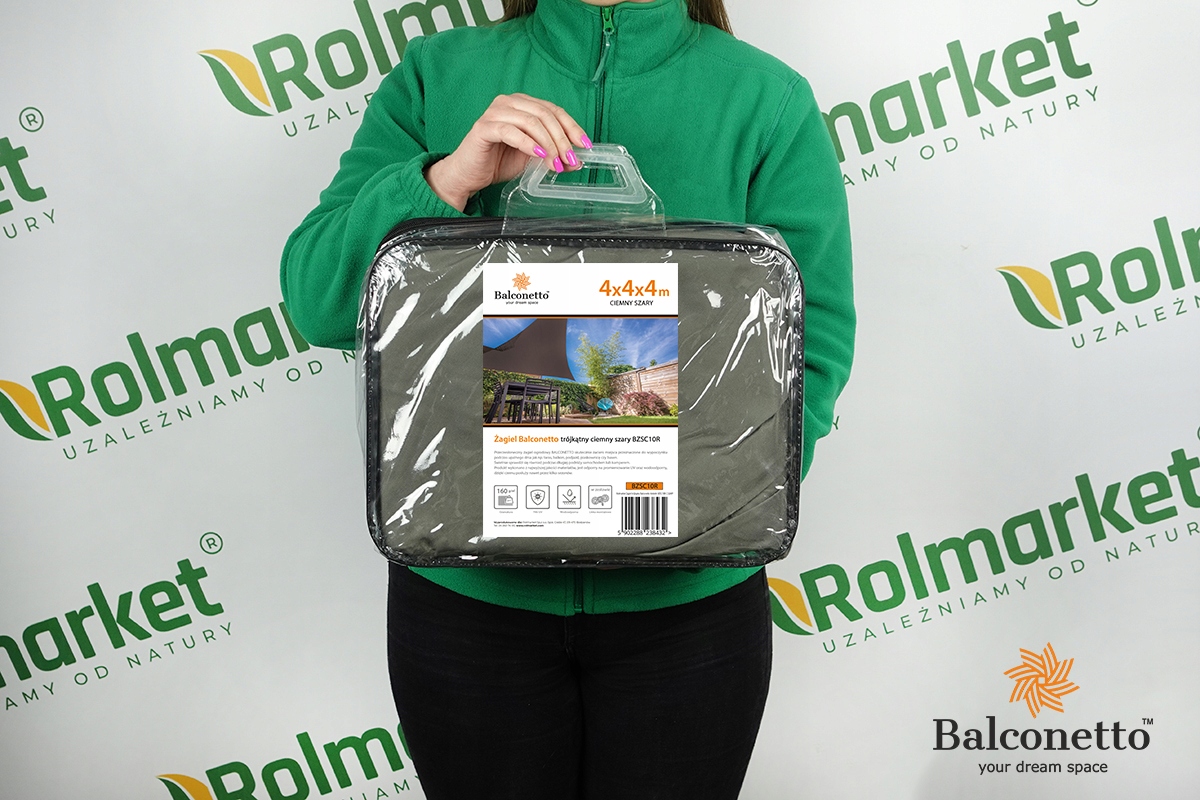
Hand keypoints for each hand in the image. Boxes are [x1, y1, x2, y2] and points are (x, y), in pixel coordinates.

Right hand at [425, 93, 591, 210]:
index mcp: (523, 105)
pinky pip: (511, 132)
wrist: (469, 174)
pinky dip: (528, 144)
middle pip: (545, 114)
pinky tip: (539, 156)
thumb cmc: (498, 162)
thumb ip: (554, 156)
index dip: (572, 127)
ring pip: (531, 122)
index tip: (585, 145)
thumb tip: (578, 161)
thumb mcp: (533, 159)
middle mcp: (509, 103)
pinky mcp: (484, 127)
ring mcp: (495, 113)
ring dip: (548, 144)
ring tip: (556, 163)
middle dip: (562, 139)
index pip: (554, 110)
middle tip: (570, 159)